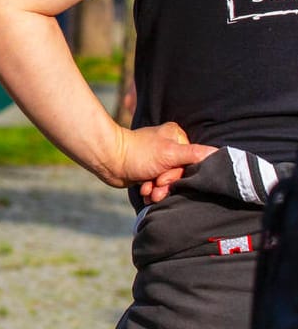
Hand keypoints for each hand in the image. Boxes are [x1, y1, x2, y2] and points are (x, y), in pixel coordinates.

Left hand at [95, 122, 214, 200]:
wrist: (108, 161)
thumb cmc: (137, 154)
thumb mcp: (169, 153)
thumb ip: (195, 154)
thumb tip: (221, 153)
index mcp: (177, 137)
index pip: (193, 162)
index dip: (180, 175)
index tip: (165, 179)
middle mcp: (169, 147)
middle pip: (180, 174)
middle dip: (167, 185)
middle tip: (156, 187)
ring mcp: (158, 160)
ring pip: (168, 182)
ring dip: (158, 190)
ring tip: (148, 191)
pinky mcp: (148, 171)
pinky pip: (157, 186)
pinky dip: (151, 190)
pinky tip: (143, 190)